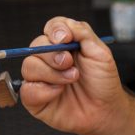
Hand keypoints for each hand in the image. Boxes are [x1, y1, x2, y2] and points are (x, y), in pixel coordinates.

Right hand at [20, 17, 125, 134]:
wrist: (106, 110)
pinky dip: (45, 90)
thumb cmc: (103, 83)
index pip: (52, 28)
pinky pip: (27, 89)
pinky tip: (59, 92)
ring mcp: (41, 78)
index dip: (55, 30)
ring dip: (52, 73)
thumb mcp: (101, 53)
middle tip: (69, 63)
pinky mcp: (35, 98)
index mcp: (66, 46)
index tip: (65, 38)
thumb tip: (68, 24)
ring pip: (29, 65)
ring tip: (71, 79)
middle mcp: (50, 59)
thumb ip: (84, 34)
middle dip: (53, 53)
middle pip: (37, 45)